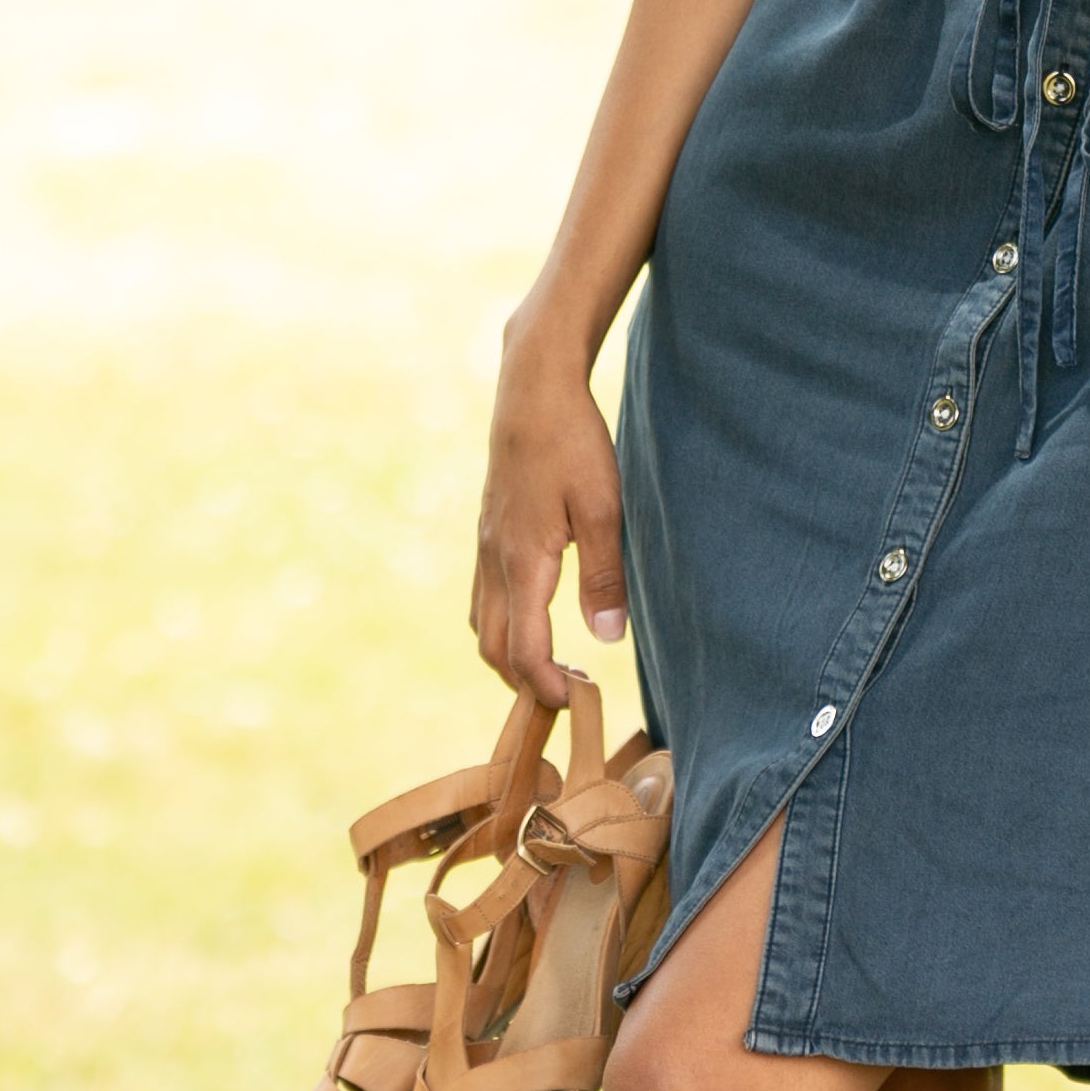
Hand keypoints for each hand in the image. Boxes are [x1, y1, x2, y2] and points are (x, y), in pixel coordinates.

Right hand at [471, 316, 627, 705]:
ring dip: (509, 654)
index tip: (575, 701)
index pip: (524, 650)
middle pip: (493, 647)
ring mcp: (485, 544)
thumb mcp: (603, 508)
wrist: (532, 389)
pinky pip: (483, 594)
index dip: (547, 685)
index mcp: (523, 562)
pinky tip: (532, 613)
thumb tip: (607, 639)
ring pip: (482, 622)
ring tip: (551, 663)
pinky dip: (501, 622)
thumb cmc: (573, 443)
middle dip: (523, 681)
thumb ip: (605, 576)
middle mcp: (494, 560)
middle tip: (565, 694)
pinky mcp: (487, 529)